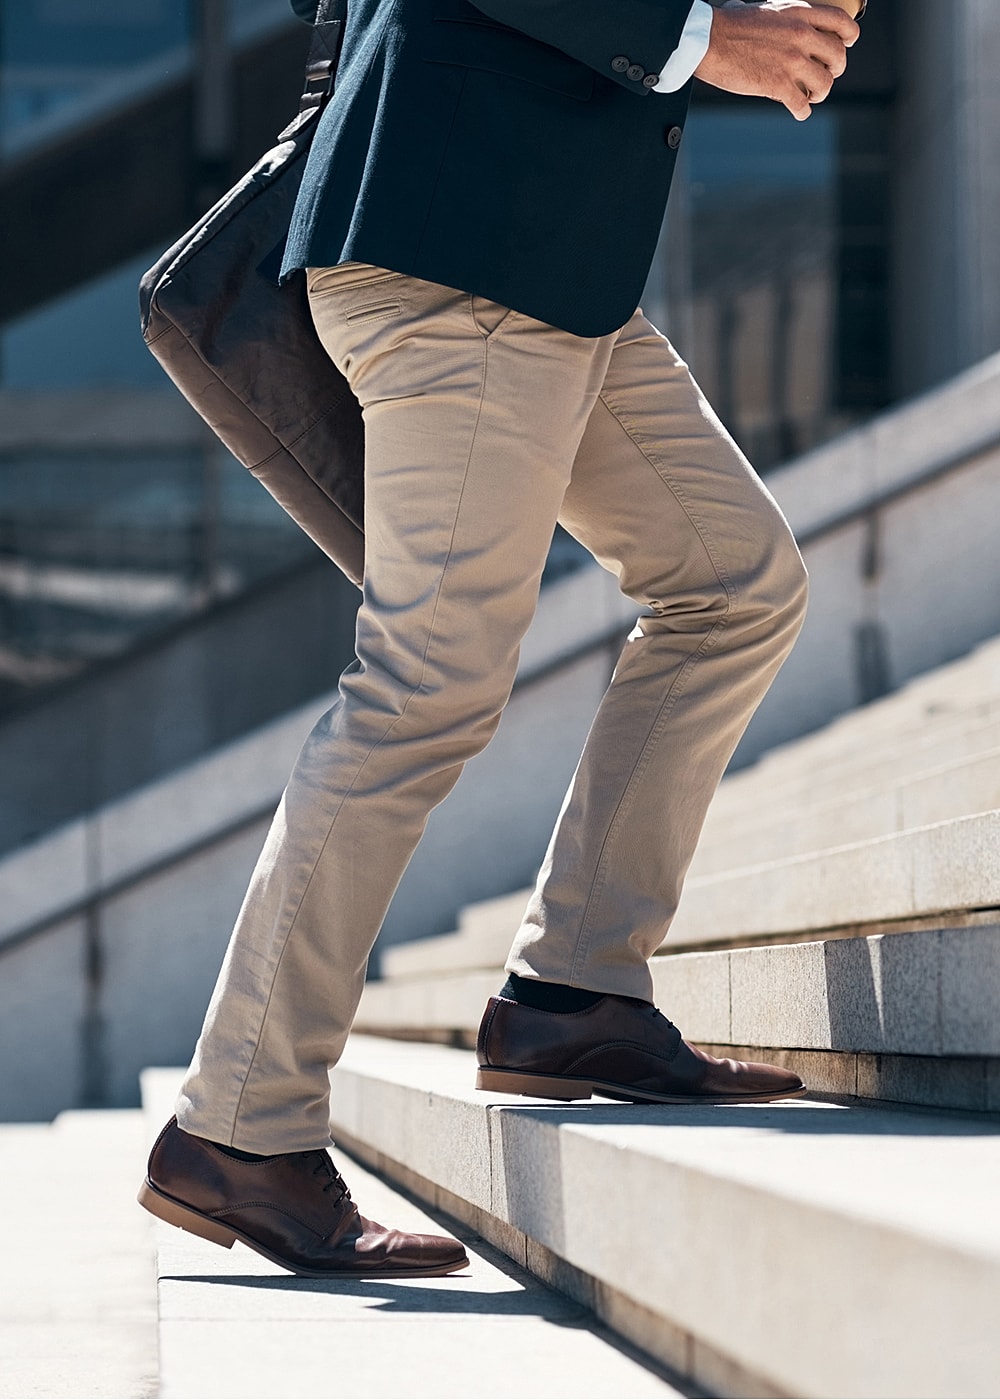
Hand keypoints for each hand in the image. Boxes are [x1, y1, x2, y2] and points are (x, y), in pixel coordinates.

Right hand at [695, 1, 859, 121]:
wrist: (708, 41)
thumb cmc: (726, 25)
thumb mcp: (760, 9)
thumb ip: (774, 15)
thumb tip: (749, 11)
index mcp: (800, 13)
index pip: (841, 22)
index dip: (849, 36)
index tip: (846, 45)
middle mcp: (801, 35)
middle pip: (838, 56)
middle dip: (835, 70)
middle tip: (825, 76)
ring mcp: (792, 61)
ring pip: (825, 83)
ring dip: (820, 93)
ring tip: (810, 96)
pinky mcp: (779, 86)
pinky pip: (802, 104)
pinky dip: (802, 111)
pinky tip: (797, 110)